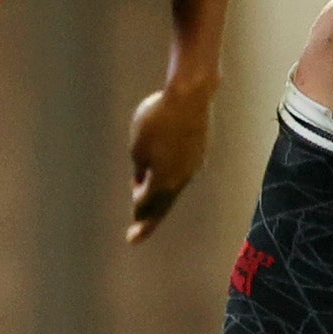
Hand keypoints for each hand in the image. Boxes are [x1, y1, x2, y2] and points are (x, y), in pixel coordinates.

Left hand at [125, 78, 213, 240]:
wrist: (190, 96)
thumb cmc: (157, 120)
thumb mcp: (137, 146)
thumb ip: (139, 166)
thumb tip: (144, 177)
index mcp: (163, 181)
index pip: (148, 207)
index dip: (139, 220)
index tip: (133, 237)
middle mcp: (181, 179)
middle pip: (163, 204)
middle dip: (149, 217)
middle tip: (139, 233)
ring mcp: (193, 166)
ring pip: (173, 187)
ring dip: (159, 196)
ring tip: (147, 203)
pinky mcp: (199, 152)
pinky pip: (181, 172)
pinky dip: (170, 179)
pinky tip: (165, 178)